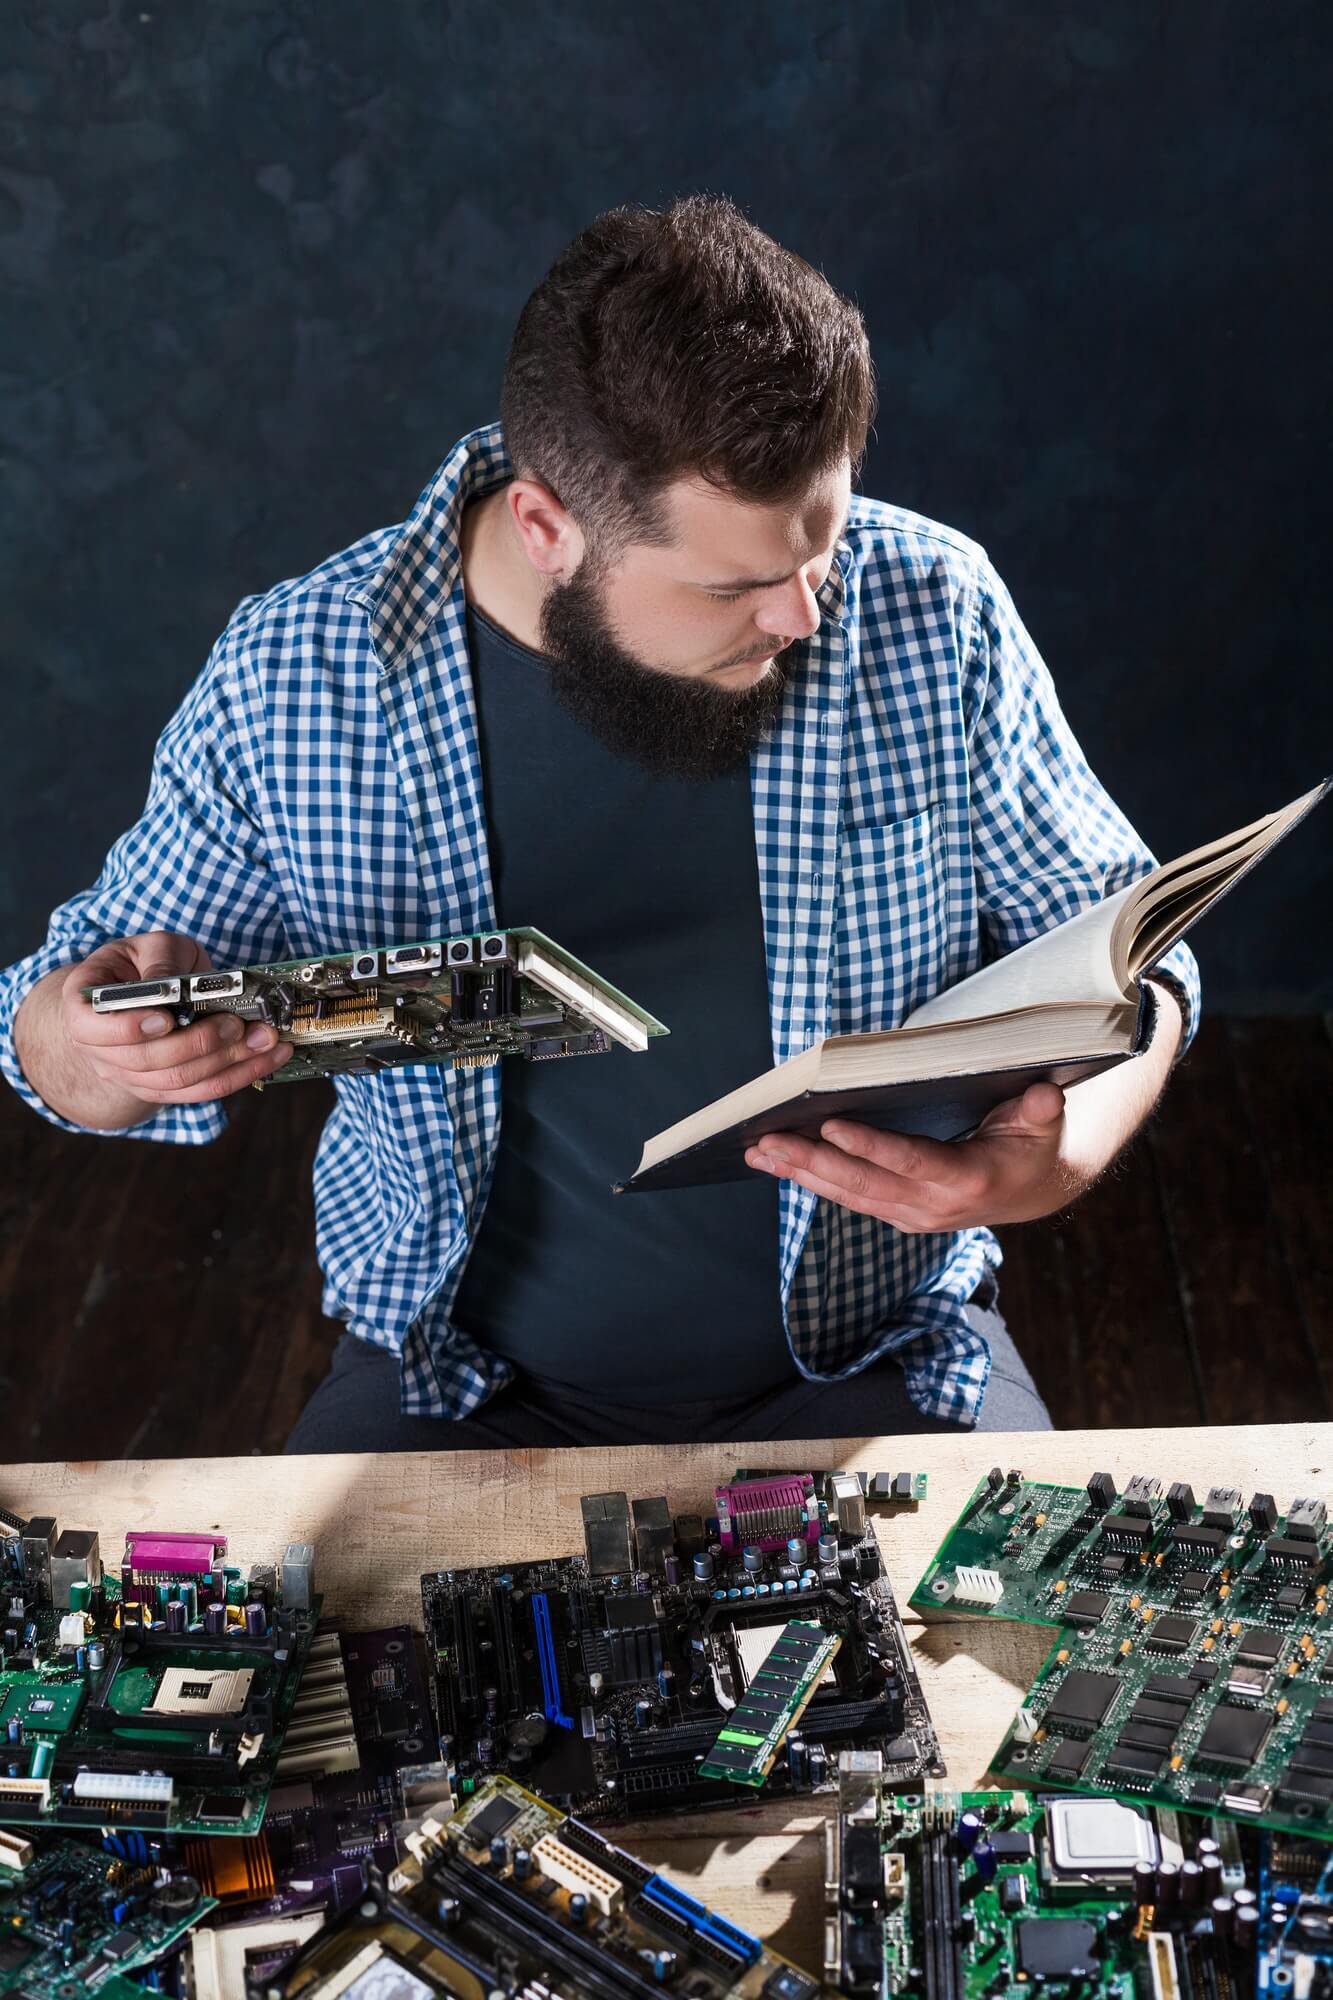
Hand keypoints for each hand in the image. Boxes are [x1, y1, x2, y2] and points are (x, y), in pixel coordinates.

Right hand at [61, 931, 292, 1105]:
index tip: (166, 1019)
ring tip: (266, 1040)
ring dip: (228, 1063)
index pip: (92, 1029)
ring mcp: (130, 1075)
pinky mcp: (163, 1089)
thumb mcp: (148, 946)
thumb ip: (160, 959)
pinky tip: (268, 1059)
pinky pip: (199, 1092)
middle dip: (198, 1044)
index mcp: (84, 1008)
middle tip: (236, 1024)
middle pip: (147, 1061)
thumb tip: (175, 983)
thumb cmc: (140, 964)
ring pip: (178, 1082)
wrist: (136, 994)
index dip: (129, 1028)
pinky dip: (238, 1076)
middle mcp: (100, 1050)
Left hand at [744, 1080, 1075, 1231]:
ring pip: (849, 1196)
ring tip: (758, 1152)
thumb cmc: (1035, 1142)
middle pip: (864, 1184)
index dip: (869, 1146)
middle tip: (767, 1139)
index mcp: (968, 1180)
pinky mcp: (899, 1213)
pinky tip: (780, 1164)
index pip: (910, 1162)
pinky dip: (813, 1181)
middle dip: (812, 1161)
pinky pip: (850, 1199)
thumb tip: (1043, 1094)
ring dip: (800, 1174)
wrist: (1035, 1189)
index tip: (829, 1127)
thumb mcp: (1045, 1121)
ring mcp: (913, 1215)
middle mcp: (935, 1206)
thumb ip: (1041, 1109)